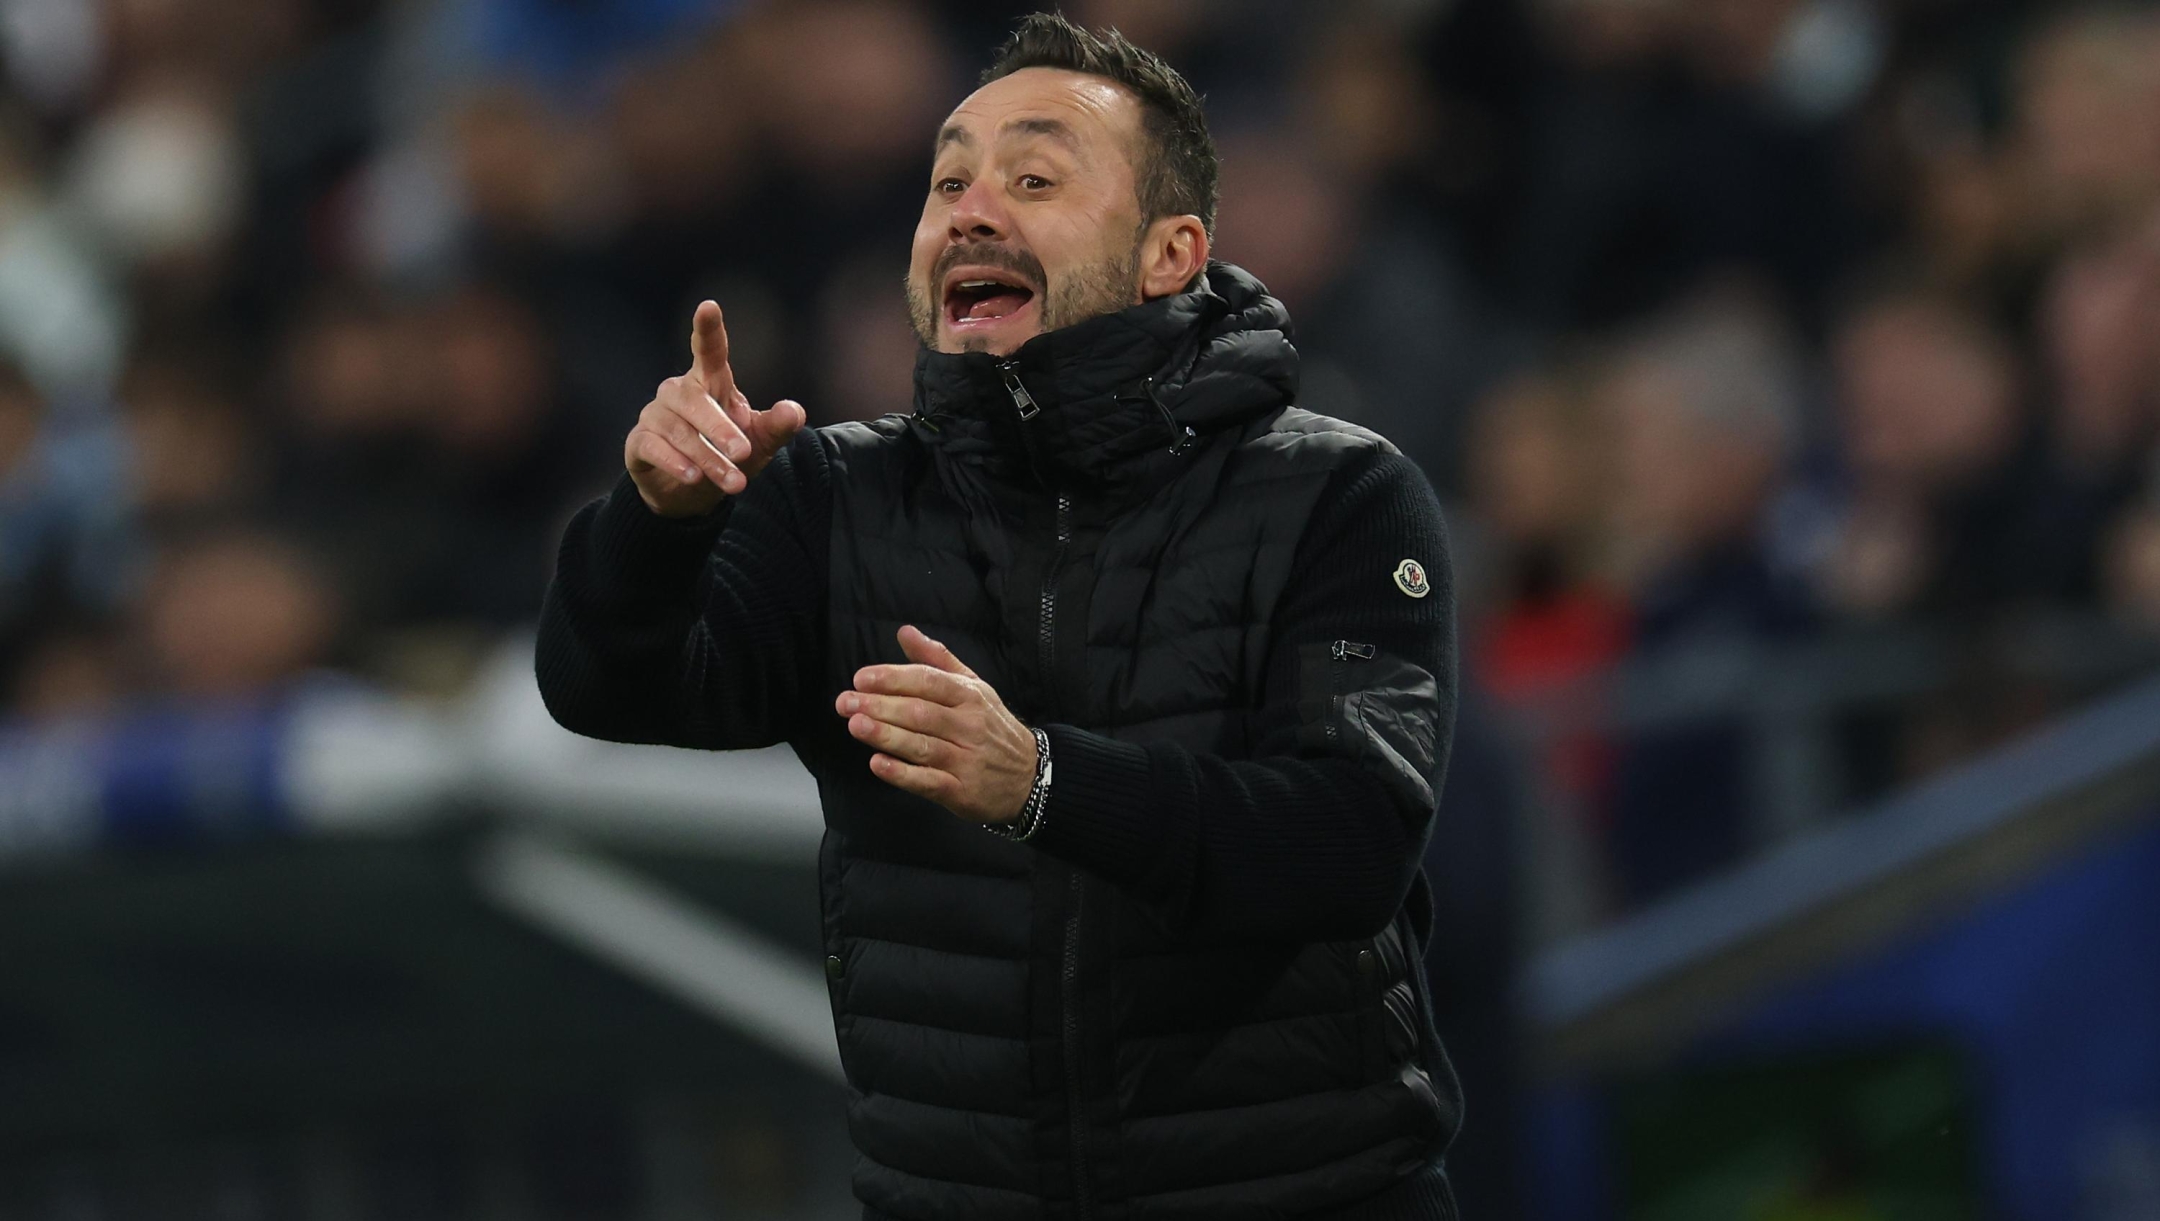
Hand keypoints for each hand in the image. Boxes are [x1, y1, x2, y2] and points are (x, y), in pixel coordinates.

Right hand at [625, 300, 806, 516]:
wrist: (692, 495)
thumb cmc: (729, 456)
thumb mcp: (760, 444)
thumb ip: (777, 427)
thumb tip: (795, 411)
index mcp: (710, 382)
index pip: (709, 351)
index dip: (708, 329)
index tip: (708, 306)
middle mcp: (679, 392)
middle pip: (695, 400)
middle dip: (720, 428)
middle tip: (743, 454)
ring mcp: (656, 415)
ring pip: (678, 429)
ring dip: (707, 457)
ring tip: (733, 482)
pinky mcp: (639, 442)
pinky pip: (653, 446)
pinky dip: (675, 462)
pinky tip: (693, 478)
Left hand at [837, 625, 1037, 823]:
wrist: (1031, 776)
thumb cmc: (992, 727)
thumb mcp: (974, 687)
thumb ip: (937, 660)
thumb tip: (905, 631)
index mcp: (970, 696)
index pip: (929, 681)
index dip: (894, 678)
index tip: (861, 678)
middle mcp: (969, 725)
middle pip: (921, 712)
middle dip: (880, 706)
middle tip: (846, 702)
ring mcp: (966, 760)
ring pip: (922, 745)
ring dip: (886, 735)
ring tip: (855, 725)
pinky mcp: (962, 792)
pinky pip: (929, 781)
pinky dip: (902, 773)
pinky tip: (878, 764)